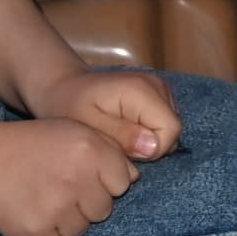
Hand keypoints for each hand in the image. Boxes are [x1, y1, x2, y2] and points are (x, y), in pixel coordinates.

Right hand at [0, 115, 136, 235]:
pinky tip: (32, 213)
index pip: (123, 183)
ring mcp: (55, 210)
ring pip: (79, 231)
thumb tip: (134, 179)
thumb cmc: (35, 144)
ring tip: (45, 199)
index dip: (105, 181)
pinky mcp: (34, 234)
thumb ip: (110, 151)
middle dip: (87, 202)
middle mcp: (75, 180)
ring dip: (66, 220)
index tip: (86, 175)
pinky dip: (44, 235)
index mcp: (89, 151)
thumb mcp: (75, 131)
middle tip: (61, 188)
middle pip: (103, 211)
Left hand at [32, 67, 181, 164]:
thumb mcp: (89, 126)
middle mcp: (157, 84)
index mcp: (141, 89)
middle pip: (173, 129)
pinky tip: (126, 130)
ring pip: (169, 128)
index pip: (171, 129)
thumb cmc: (70, 108)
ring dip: (147, 140)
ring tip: (119, 136)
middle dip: (148, 146)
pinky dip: (148, 133)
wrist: (63, 88)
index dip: (151, 150)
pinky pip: (164, 123)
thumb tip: (153, 146)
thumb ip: (121, 135)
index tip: (123, 151)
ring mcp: (160, 87)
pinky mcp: (158, 93)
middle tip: (117, 145)